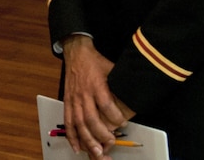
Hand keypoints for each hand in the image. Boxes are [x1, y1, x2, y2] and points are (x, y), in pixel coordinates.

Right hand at [61, 35, 133, 157]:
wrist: (76, 54)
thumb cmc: (95, 62)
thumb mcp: (112, 69)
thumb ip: (120, 83)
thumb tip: (136, 95)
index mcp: (96, 85)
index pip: (106, 104)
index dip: (115, 117)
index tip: (124, 123)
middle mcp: (84, 94)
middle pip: (91, 118)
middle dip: (101, 134)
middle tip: (111, 142)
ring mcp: (74, 100)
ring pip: (79, 124)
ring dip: (87, 140)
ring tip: (96, 152)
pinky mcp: (67, 103)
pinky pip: (68, 122)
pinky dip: (71, 137)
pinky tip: (77, 147)